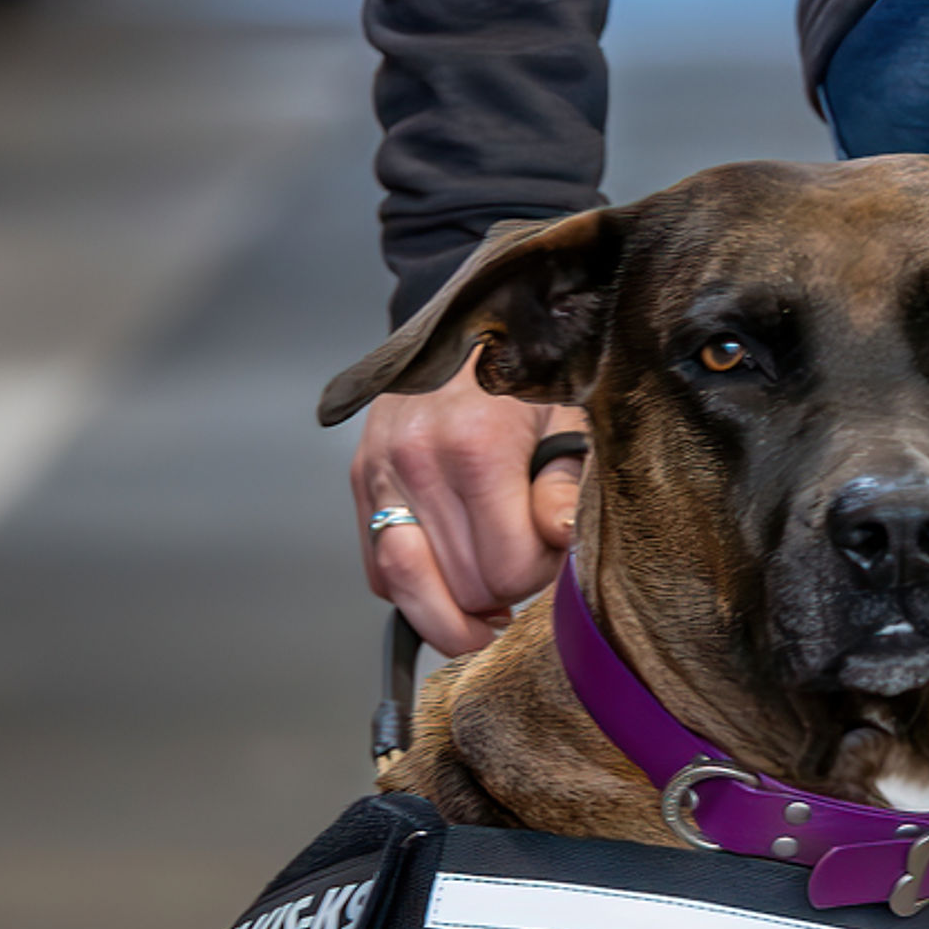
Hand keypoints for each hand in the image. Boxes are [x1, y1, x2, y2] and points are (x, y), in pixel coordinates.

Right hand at [347, 356, 586, 658]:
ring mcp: (380, 473)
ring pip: (410, 591)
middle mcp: (418, 460)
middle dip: (501, 591)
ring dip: (454, 606)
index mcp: (477, 445)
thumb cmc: (525, 372)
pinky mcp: (359, 481)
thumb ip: (565, 483)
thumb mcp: (568, 416)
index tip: (550, 549)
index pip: (506, 570)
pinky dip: (414, 588)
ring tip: (487, 598)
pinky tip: (448, 571)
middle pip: (462, 588)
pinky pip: (379, 571)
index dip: (537, 575)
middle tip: (523, 559)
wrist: (465, 322)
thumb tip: (561, 537)